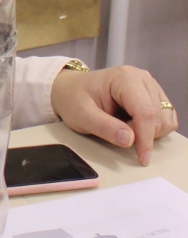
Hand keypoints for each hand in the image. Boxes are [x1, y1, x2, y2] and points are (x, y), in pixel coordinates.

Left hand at [51, 64, 178, 165]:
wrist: (71, 89)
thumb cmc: (74, 99)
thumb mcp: (82, 116)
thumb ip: (105, 128)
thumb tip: (130, 140)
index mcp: (125, 78)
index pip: (145, 112)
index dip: (146, 138)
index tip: (142, 158)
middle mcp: (142, 78)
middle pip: (158, 117)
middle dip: (143, 134)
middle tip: (117, 132)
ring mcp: (150, 86)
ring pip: (165, 119)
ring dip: (150, 131)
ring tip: (124, 126)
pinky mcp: (154, 95)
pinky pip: (167, 118)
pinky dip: (155, 129)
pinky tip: (134, 126)